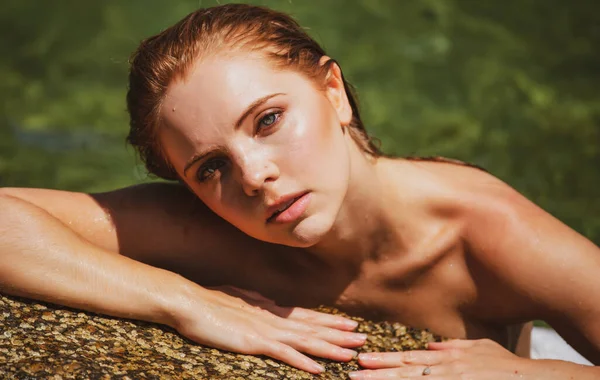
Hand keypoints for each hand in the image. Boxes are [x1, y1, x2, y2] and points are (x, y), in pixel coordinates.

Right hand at [172, 285, 365, 373]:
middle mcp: (273, 319)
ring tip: (351, 352)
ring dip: (329, 347)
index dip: (329, 322)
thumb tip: (271, 302)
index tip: (349, 324)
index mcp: (270, 310)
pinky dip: (302, 361)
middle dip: (339, 334)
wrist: (190, 302)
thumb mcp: (240, 299)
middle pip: (312, 328)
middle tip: (363, 338)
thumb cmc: (211, 301)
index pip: (306, 317)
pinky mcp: (253, 342)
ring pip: (304, 341)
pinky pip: (282, 354)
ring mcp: (265, 330)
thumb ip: (258, 303)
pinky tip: (317, 369)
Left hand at [349, 339, 528, 378]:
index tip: (362, 359)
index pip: (409, 359)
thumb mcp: (480, 348)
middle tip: (351, 373)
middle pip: (405, 373)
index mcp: (448, 359)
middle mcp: (446, 371)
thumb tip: (429, 346)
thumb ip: (452, 347)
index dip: (384, 360)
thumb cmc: (508, 366)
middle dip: (376, 374)